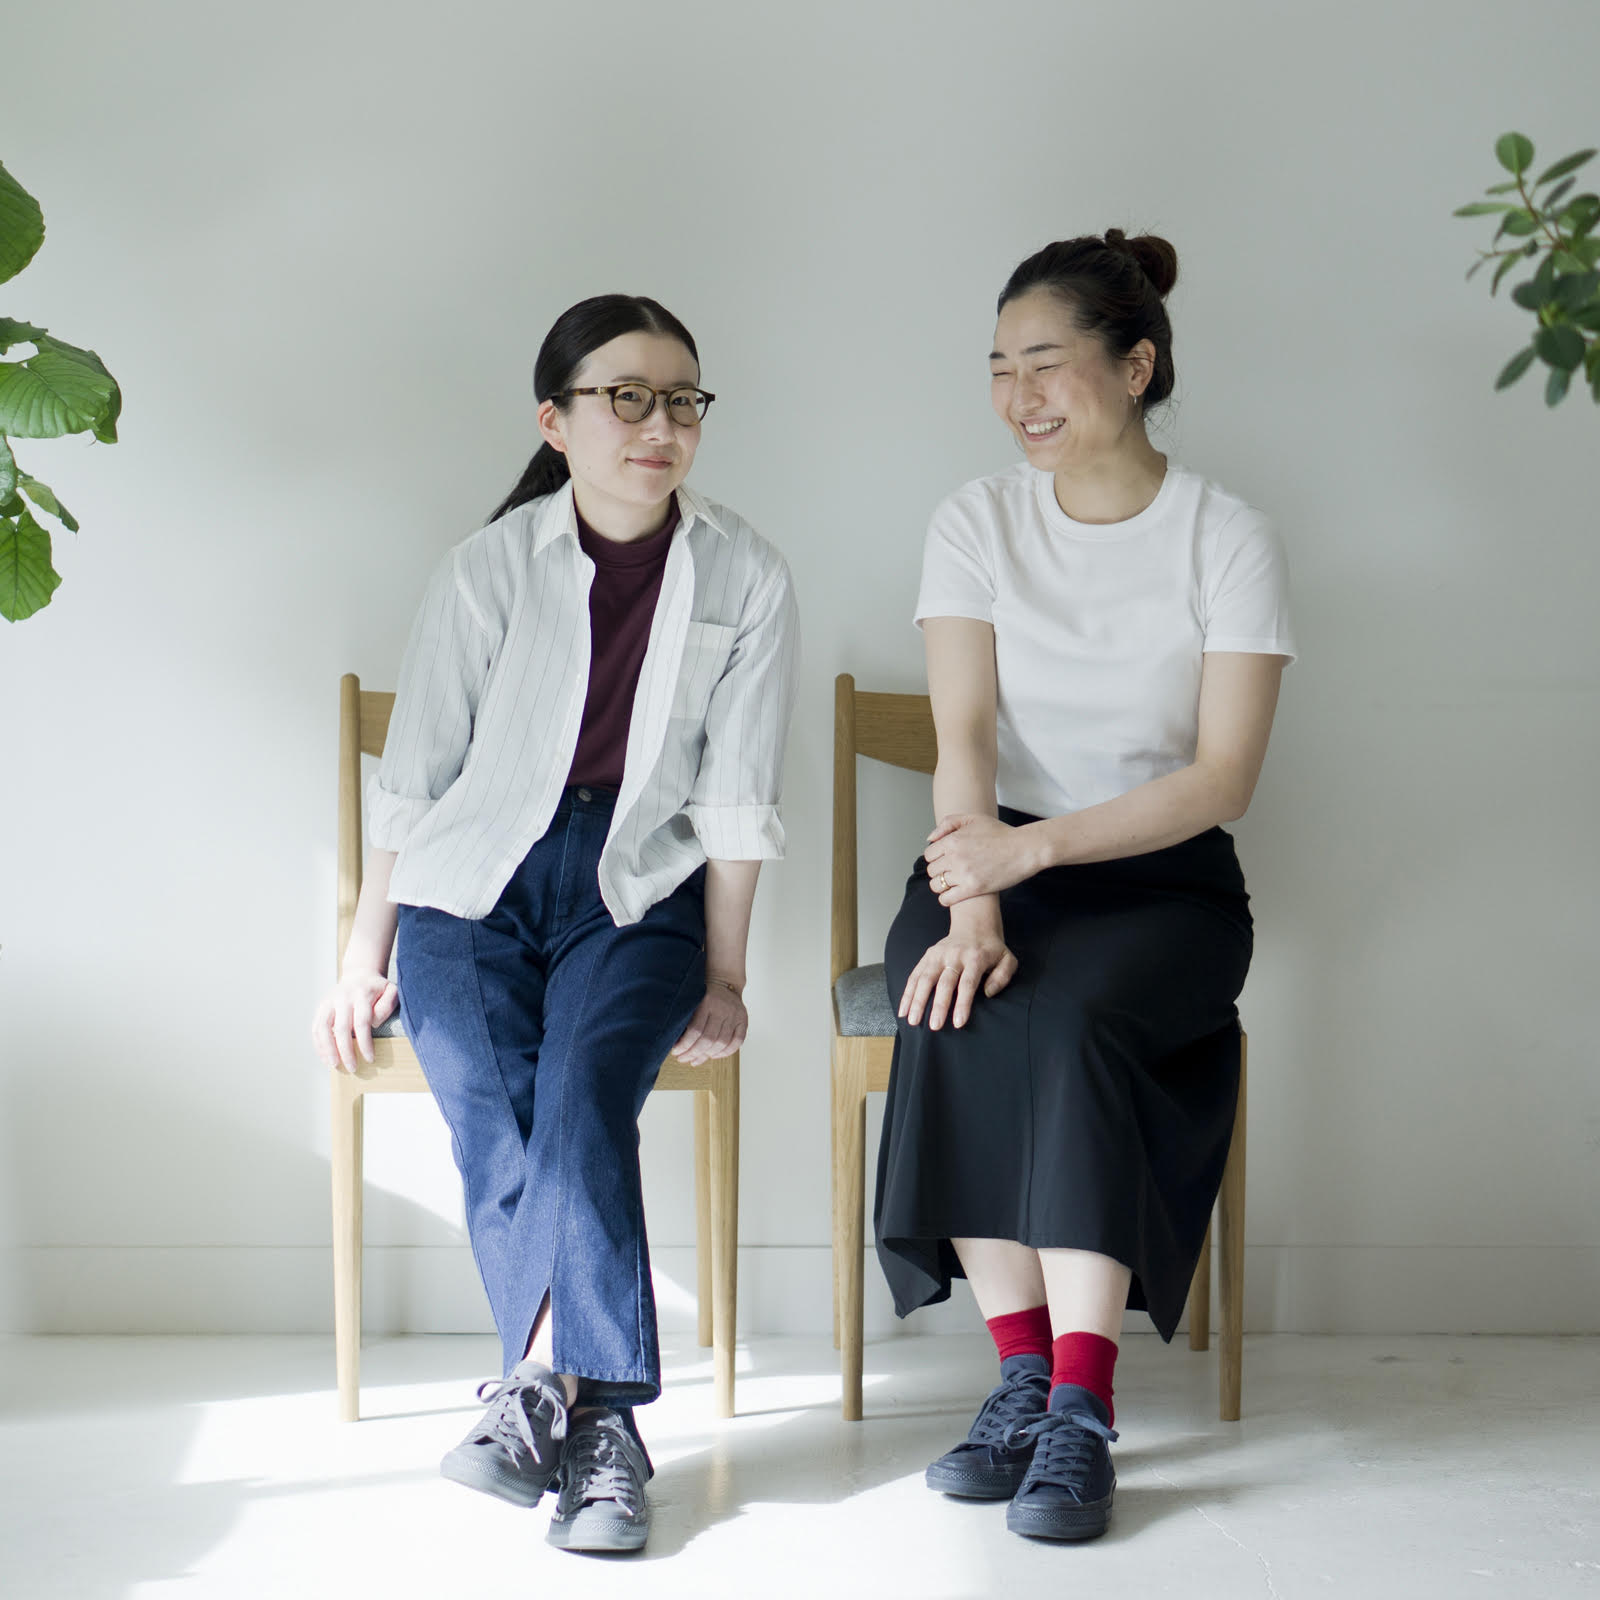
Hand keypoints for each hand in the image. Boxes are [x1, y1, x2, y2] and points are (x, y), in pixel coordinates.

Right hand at [312, 970, 398, 1071]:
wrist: (360, 974)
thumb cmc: (378, 989)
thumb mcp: (391, 991)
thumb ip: (388, 1005)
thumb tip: (373, 1023)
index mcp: (361, 994)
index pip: (362, 1022)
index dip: (365, 1043)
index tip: (370, 1059)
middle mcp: (342, 997)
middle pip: (341, 1028)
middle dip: (346, 1051)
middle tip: (352, 1068)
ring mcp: (329, 1002)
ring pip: (323, 1028)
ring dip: (327, 1049)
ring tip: (334, 1065)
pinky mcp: (321, 1007)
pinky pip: (316, 1027)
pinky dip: (318, 1045)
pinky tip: (325, 1058)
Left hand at [672, 979, 747, 1065]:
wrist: (724, 982)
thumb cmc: (703, 994)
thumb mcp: (692, 1001)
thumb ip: (686, 1019)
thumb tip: (677, 1044)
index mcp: (706, 1002)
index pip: (695, 1030)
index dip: (684, 1045)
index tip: (676, 1052)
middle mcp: (722, 1008)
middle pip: (708, 1039)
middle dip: (693, 1053)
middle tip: (683, 1058)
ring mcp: (735, 1014)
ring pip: (722, 1043)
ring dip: (707, 1055)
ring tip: (695, 1059)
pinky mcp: (743, 1019)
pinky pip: (737, 1041)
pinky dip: (725, 1052)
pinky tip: (713, 1055)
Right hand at [898, 913, 1018, 1029]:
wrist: (975, 925)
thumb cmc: (992, 950)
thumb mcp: (1007, 960)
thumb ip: (1003, 977)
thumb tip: (988, 993)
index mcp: (975, 958)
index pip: (967, 983)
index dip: (962, 1003)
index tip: (958, 1023)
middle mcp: (954, 955)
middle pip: (944, 982)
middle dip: (938, 1005)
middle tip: (934, 1026)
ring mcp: (938, 954)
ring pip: (925, 978)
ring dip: (917, 1000)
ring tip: (913, 1020)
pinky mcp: (927, 956)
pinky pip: (915, 975)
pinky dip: (908, 993)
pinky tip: (903, 1010)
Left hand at [923, 814, 1040, 905]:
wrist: (1024, 849)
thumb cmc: (1001, 833)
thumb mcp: (973, 818)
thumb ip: (948, 824)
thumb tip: (930, 839)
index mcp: (952, 840)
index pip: (928, 855)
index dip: (935, 858)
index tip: (944, 860)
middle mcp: (954, 857)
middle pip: (932, 870)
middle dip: (939, 871)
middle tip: (949, 871)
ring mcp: (963, 874)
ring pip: (937, 885)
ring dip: (942, 885)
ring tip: (952, 882)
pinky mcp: (973, 888)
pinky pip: (946, 899)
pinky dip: (946, 898)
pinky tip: (953, 894)